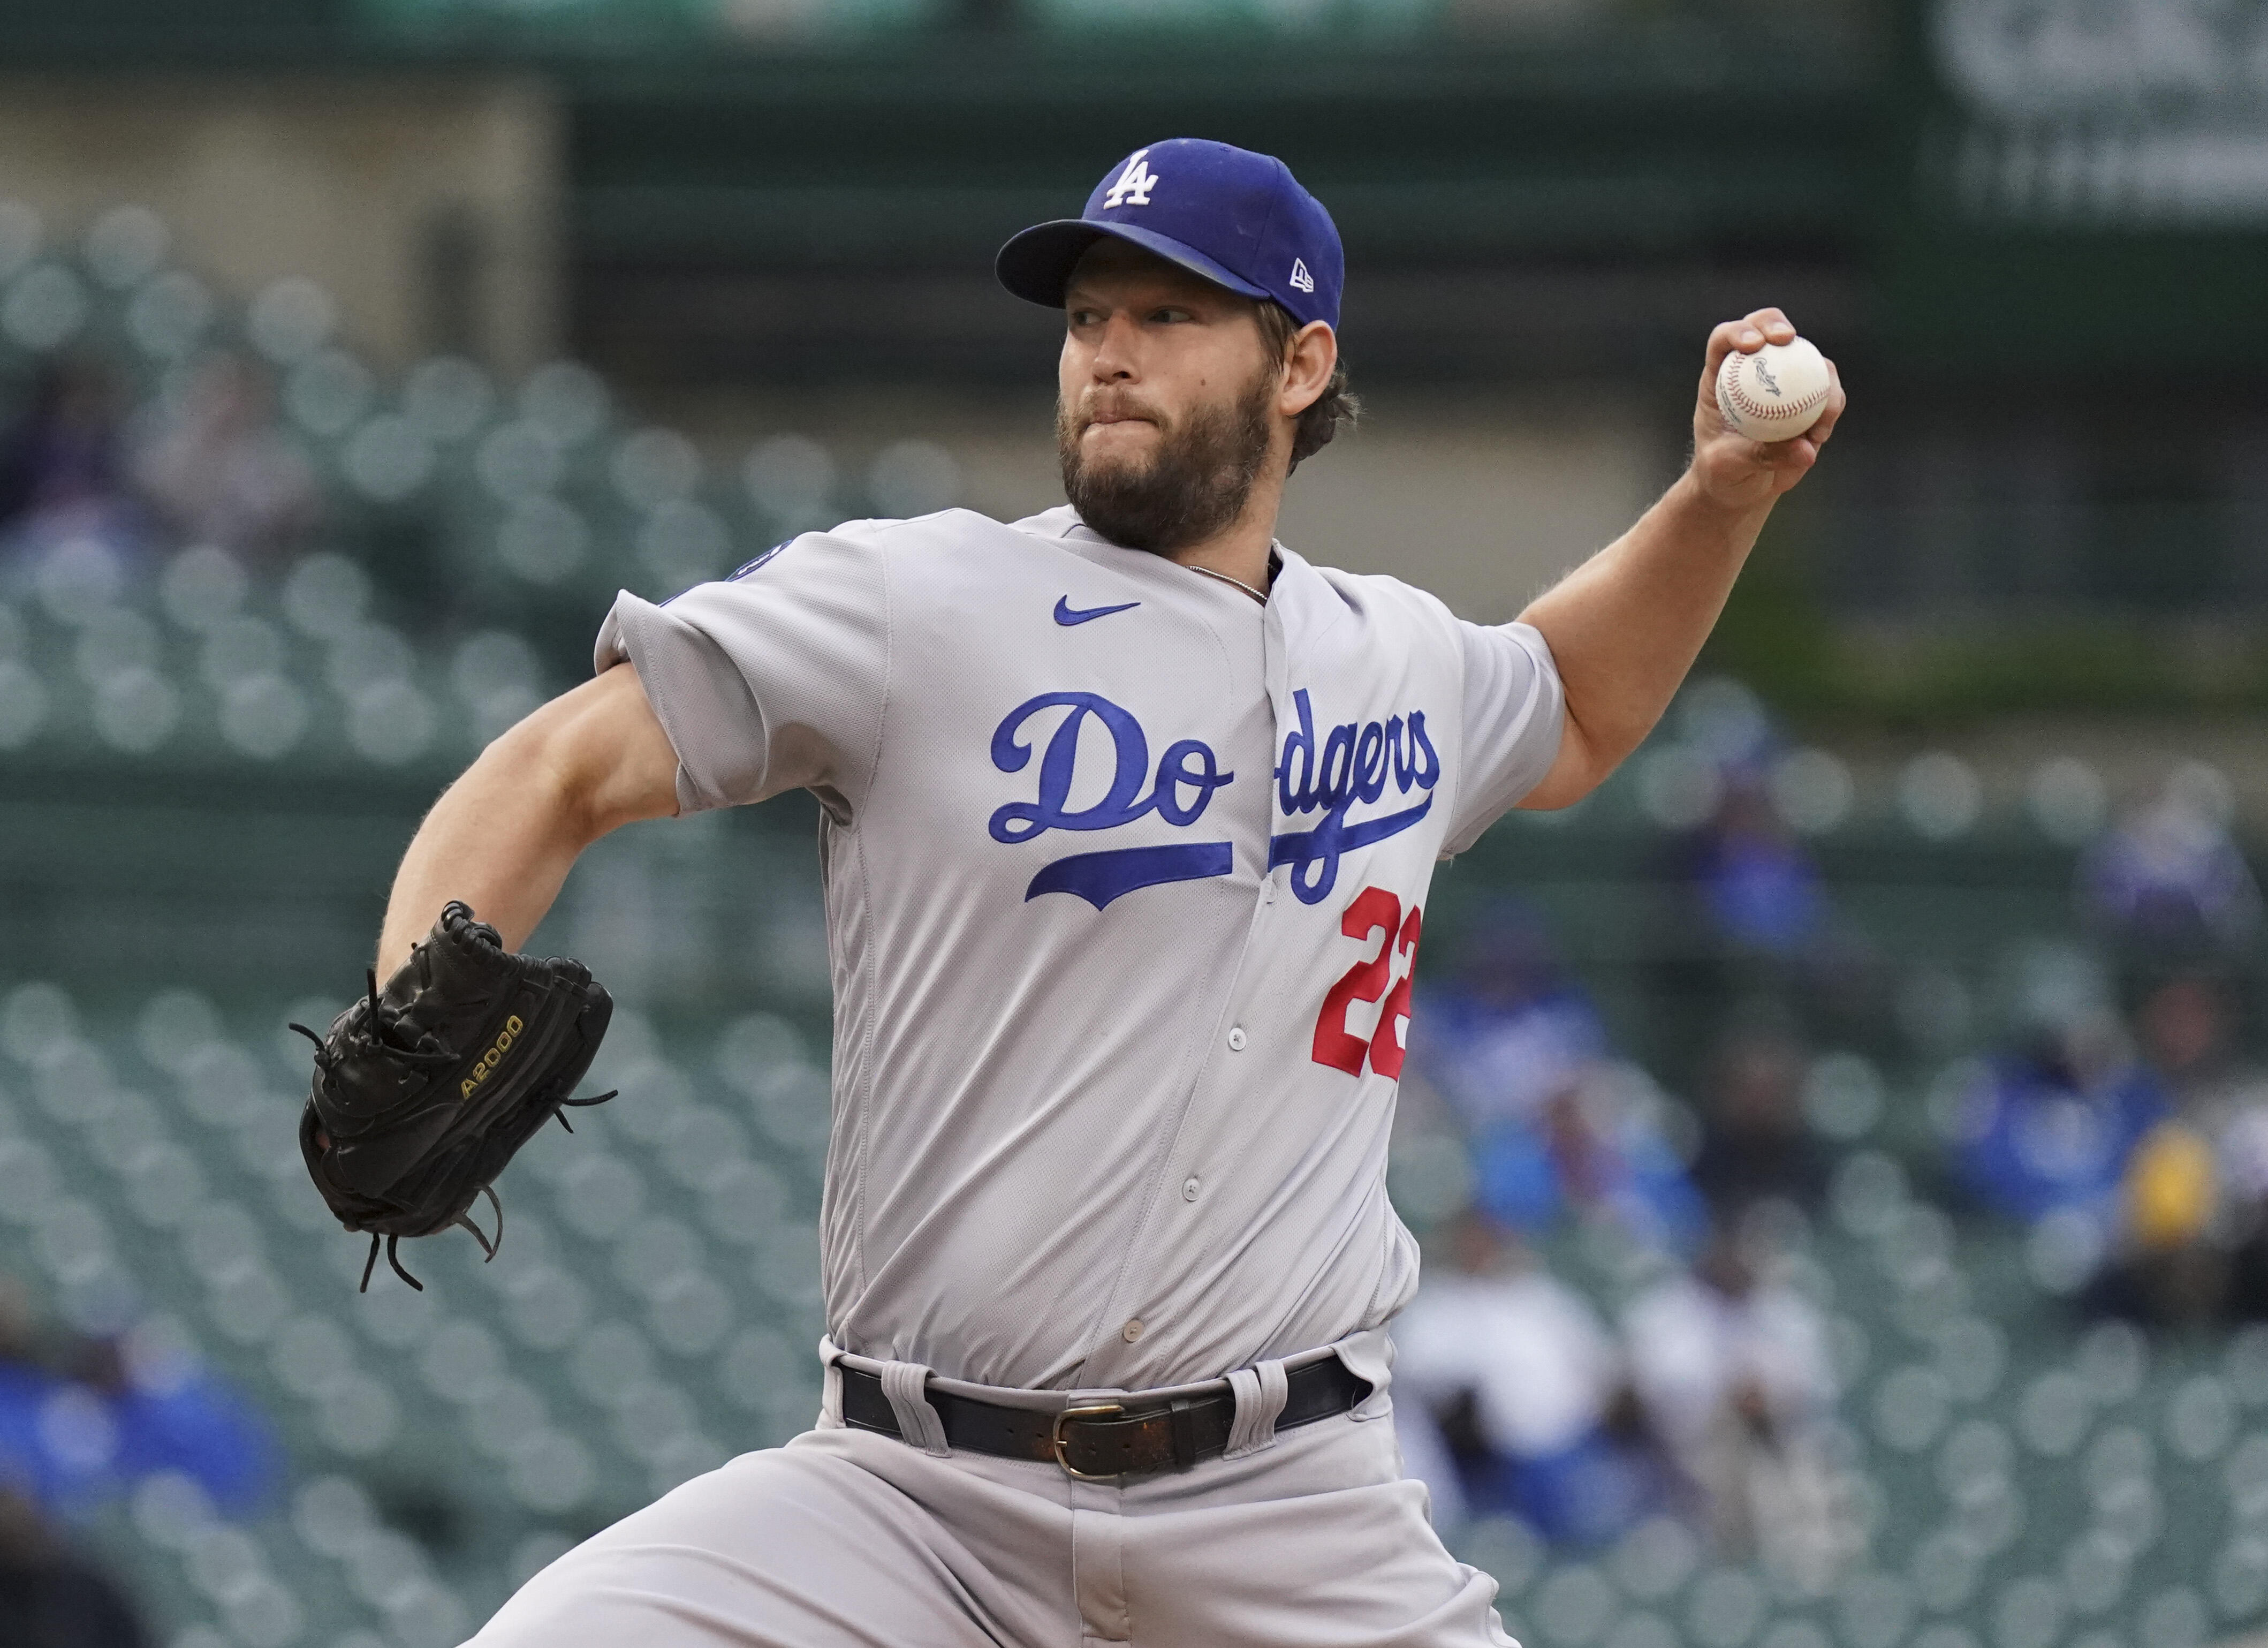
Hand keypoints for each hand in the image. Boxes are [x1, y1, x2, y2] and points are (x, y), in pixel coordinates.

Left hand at [1690, 308, 1845, 511]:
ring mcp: (1785, 382)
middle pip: (1766, 330)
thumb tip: (1806, 449)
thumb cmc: (1722, 474)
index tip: (1754, 345)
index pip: (1725, 341)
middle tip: (1787, 340)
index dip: (1738, 331)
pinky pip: (1829, 393)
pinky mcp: (1810, 399)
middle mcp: (1754, 371)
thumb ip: (1760, 456)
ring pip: (1808, 359)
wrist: (1741, 489)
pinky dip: (1831, 408)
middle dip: (1777, 325)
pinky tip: (1819, 435)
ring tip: (1814, 422)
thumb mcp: (1728, 468)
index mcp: (1721, 378)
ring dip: (1819, 377)